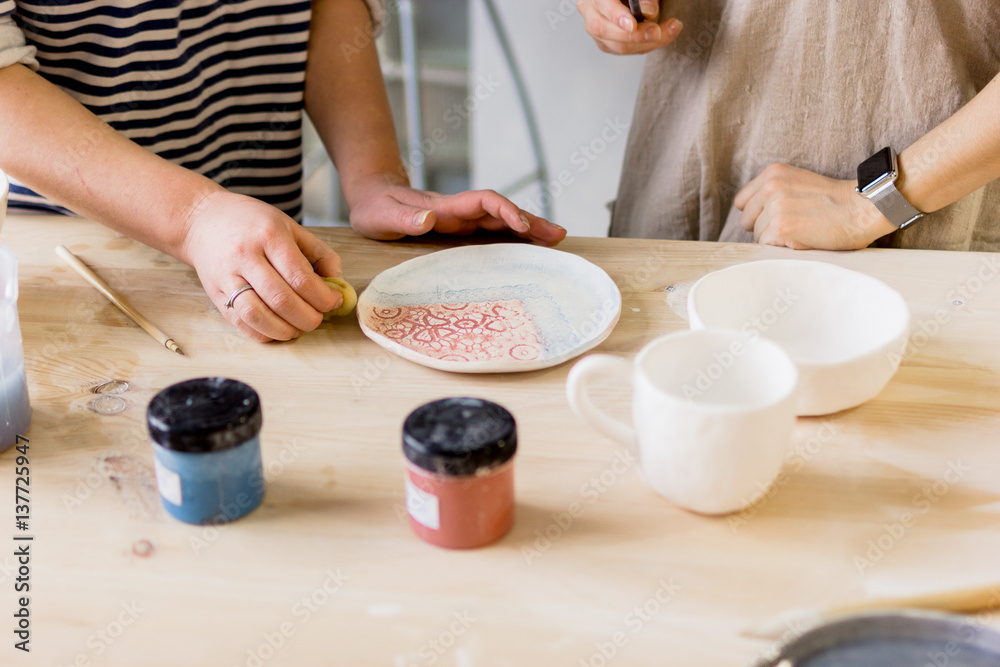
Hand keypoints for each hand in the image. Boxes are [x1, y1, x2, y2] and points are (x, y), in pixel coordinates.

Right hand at [180, 191, 343, 341]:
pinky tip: (277, 330)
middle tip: (318, 319)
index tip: (333, 302)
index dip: (323, 297)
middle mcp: (245, 256)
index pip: (301, 278)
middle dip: (308, 317)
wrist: (202, 219)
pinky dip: (263, 333)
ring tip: (298, 328)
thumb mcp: (290, 226)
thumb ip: (319, 253)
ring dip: (285, 330)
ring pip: (257, 315)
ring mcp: (226, 276)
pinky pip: (240, 323)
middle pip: (281, 300)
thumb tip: (338, 284)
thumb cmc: (252, 222)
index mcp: (269, 236)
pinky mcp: (214, 293)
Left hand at [346, 174, 567, 245]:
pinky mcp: (461, 229)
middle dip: (531, 222)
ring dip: (529, 229)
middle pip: (503, 212)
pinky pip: (493, 232)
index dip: (506, 211)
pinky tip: (530, 247)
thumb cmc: (373, 207)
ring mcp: (463, 219)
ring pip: (502, 222)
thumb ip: (403, 216)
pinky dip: (514, 238)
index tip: (523, 226)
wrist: (371, 197)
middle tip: (559, 236)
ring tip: (557, 240)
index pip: (485, 202)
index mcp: (446, 206)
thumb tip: (430, 218)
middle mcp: (460, 211)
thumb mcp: (380, 214)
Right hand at [577, 0, 682, 54]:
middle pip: (607, 31)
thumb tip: (648, 12)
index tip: (632, 25)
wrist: (626, 1)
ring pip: (618, 46)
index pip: (603, 6)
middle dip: (637, 35)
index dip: (617, 16)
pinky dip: (646, 46)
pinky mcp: (607, 44)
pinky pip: (627, 51)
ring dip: (648, 42)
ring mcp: (596, 33)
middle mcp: (590, 13)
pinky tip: (661, 36)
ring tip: (670, 30)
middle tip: (659, 32)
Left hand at [734, 164, 897, 249]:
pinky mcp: (780, 228)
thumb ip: (774, 192)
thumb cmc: (836, 201)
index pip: (742, 202)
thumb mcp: (799, 183)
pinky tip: (802, 240)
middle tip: (794, 226)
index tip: (776, 218)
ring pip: (757, 237)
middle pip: (747, 221)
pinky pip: (767, 247)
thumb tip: (749, 217)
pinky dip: (782, 249)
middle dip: (765, 228)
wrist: (864, 208)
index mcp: (773, 174)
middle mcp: (771, 187)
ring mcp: (775, 208)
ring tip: (802, 232)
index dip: (758, 214)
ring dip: (776, 240)